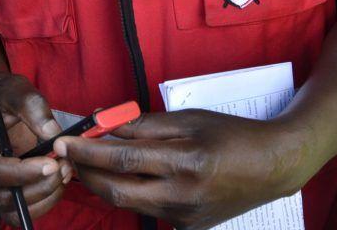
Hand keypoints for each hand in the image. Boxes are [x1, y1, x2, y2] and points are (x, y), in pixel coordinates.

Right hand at [0, 73, 73, 225]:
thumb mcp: (13, 87)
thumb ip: (32, 106)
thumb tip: (54, 135)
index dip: (22, 173)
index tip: (52, 163)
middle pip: (1, 195)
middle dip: (38, 186)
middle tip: (65, 166)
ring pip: (9, 208)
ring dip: (42, 197)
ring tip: (64, 171)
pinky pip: (16, 208)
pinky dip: (40, 202)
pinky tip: (55, 181)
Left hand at [54, 110, 310, 229]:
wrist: (272, 166)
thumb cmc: (231, 135)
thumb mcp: (189, 119)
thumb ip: (143, 125)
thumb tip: (103, 125)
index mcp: (185, 162)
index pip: (123, 160)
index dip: (88, 153)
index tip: (64, 143)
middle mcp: (183, 195)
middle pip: (116, 191)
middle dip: (86, 174)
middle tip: (69, 157)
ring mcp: (184, 216)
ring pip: (128, 202)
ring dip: (104, 183)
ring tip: (92, 163)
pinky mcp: (186, 227)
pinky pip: (147, 208)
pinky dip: (131, 191)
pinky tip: (127, 176)